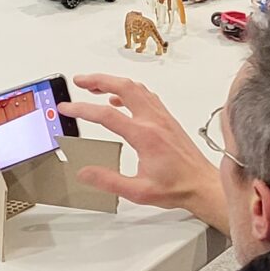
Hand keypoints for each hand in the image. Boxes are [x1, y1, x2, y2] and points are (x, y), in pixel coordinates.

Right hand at [60, 74, 226, 232]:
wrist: (202, 185)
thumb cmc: (177, 187)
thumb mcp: (137, 191)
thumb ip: (108, 181)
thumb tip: (85, 172)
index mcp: (145, 136)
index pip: (107, 115)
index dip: (82, 109)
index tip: (67, 107)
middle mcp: (154, 121)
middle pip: (123, 87)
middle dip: (98, 80)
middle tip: (79, 81)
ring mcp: (162, 117)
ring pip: (136, 88)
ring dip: (114, 82)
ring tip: (94, 84)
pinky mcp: (167, 119)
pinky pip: (146, 96)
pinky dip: (129, 91)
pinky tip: (119, 99)